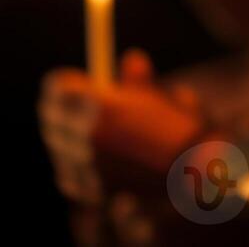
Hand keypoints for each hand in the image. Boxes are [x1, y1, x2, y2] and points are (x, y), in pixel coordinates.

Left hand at [41, 50, 209, 197]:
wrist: (195, 174)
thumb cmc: (183, 129)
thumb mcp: (164, 95)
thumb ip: (139, 80)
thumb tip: (131, 58)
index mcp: (101, 106)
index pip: (58, 87)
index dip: (66, 82)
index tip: (73, 80)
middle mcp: (87, 136)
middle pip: (53, 116)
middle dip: (64, 109)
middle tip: (78, 105)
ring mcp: (86, 165)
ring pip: (60, 146)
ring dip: (70, 138)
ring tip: (92, 134)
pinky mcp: (90, 189)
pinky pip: (70, 174)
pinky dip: (79, 168)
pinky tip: (95, 162)